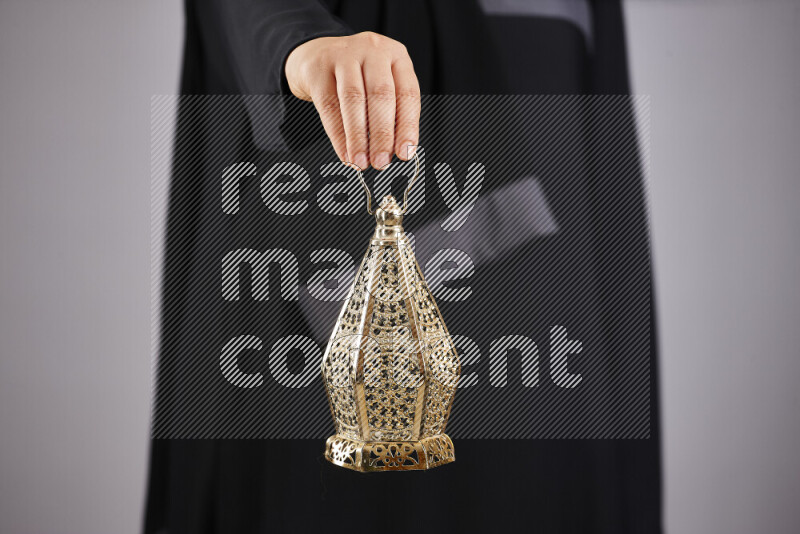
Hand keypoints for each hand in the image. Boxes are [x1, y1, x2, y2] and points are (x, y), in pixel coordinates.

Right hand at [285, 32, 419, 170]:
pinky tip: (344, 153)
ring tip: (360, 162)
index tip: (405, 154)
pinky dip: (337, 134)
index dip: (407, 126)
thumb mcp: (380, 84)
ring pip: (353, 99)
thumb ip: (391, 112)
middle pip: (381, 95)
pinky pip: (329, 105)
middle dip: (382, 134)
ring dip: (358, 137)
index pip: (407, 94)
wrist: (316, 54)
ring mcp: (344, 55)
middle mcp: (373, 50)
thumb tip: (393, 151)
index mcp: (397, 55)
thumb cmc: (357, 76)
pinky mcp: (318, 68)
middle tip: (381, 163)